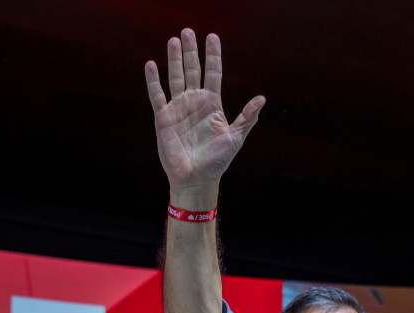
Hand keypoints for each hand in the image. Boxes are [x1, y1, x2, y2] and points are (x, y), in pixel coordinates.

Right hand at [146, 30, 266, 202]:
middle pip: (192, 70)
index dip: (213, 55)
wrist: (196, 178)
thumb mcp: (235, 138)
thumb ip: (247, 118)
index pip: (213, 73)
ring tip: (174, 40)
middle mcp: (195, 102)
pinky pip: (157, 95)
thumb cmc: (217, 161)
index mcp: (212, 104)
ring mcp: (178, 108)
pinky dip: (153, 80)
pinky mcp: (163, 118)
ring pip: (175, 77)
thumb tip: (262, 99)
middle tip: (188, 31)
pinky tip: (152, 64)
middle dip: (190, 51)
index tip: (212, 37)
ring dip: (173, 59)